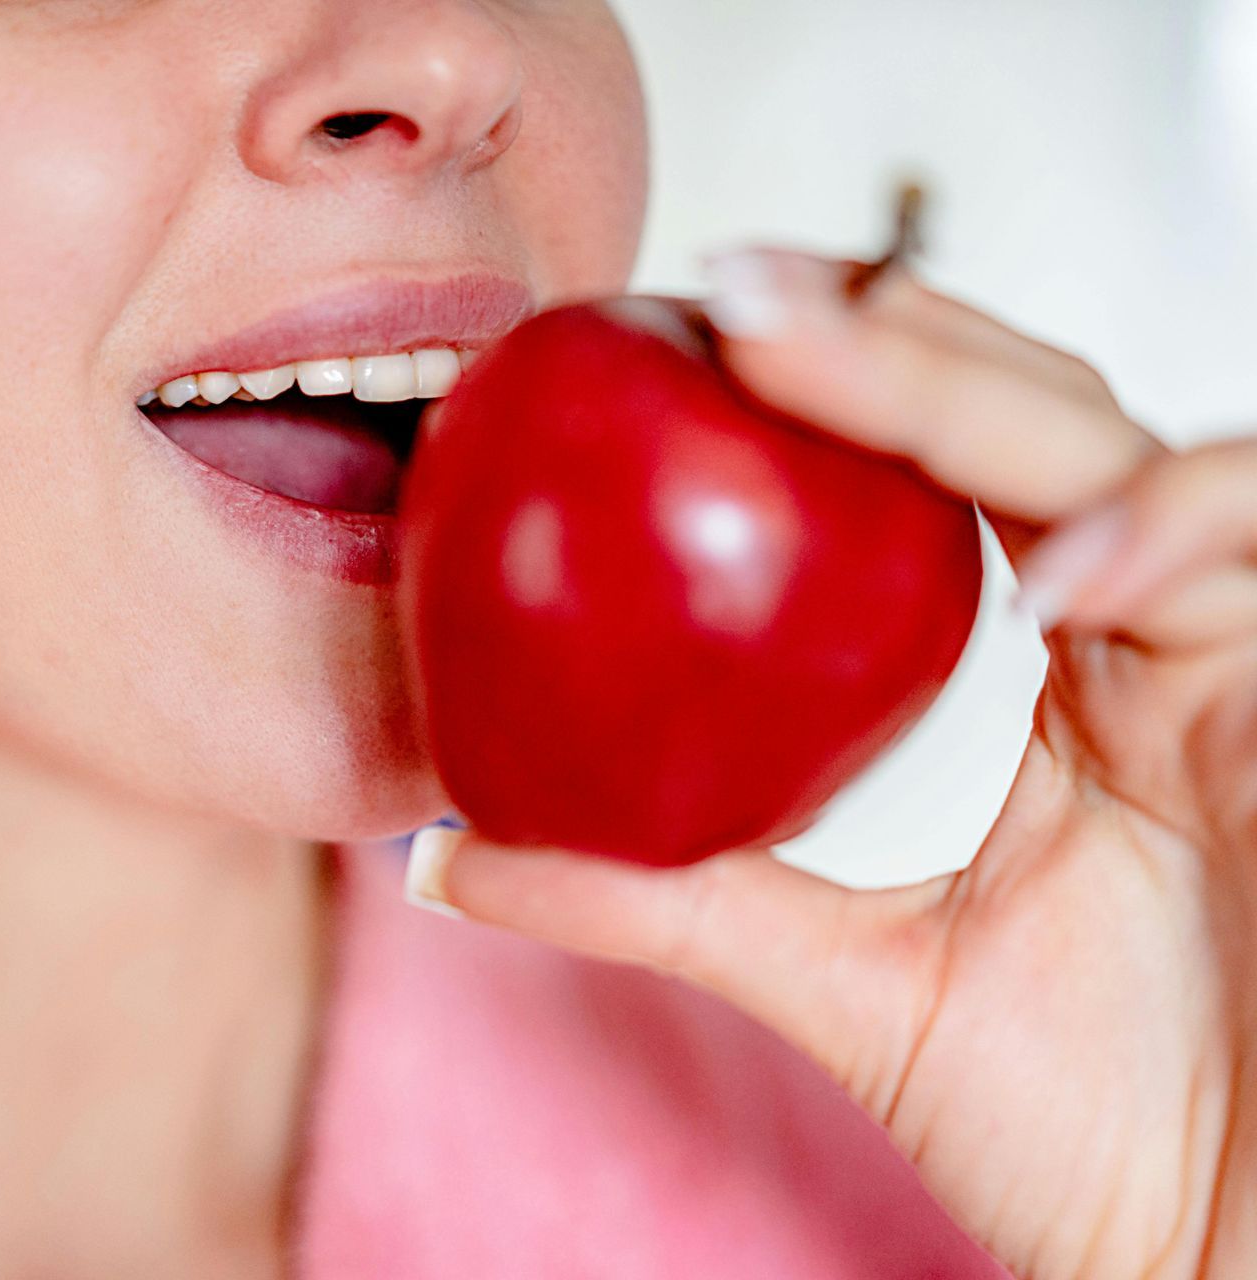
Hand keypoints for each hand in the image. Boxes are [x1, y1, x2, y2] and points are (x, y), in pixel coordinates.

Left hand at [405, 248, 1256, 1279]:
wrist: (1230, 1254)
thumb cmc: (1090, 1130)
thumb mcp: (842, 985)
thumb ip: (664, 899)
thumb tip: (446, 853)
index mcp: (1054, 677)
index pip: (945, 478)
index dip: (838, 388)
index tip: (680, 335)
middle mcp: (1149, 637)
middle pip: (1024, 424)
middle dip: (889, 338)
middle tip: (731, 289)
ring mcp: (1238, 650)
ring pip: (1134, 445)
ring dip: (984, 395)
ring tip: (818, 353)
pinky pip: (1255, 549)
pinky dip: (1168, 533)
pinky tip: (1059, 568)